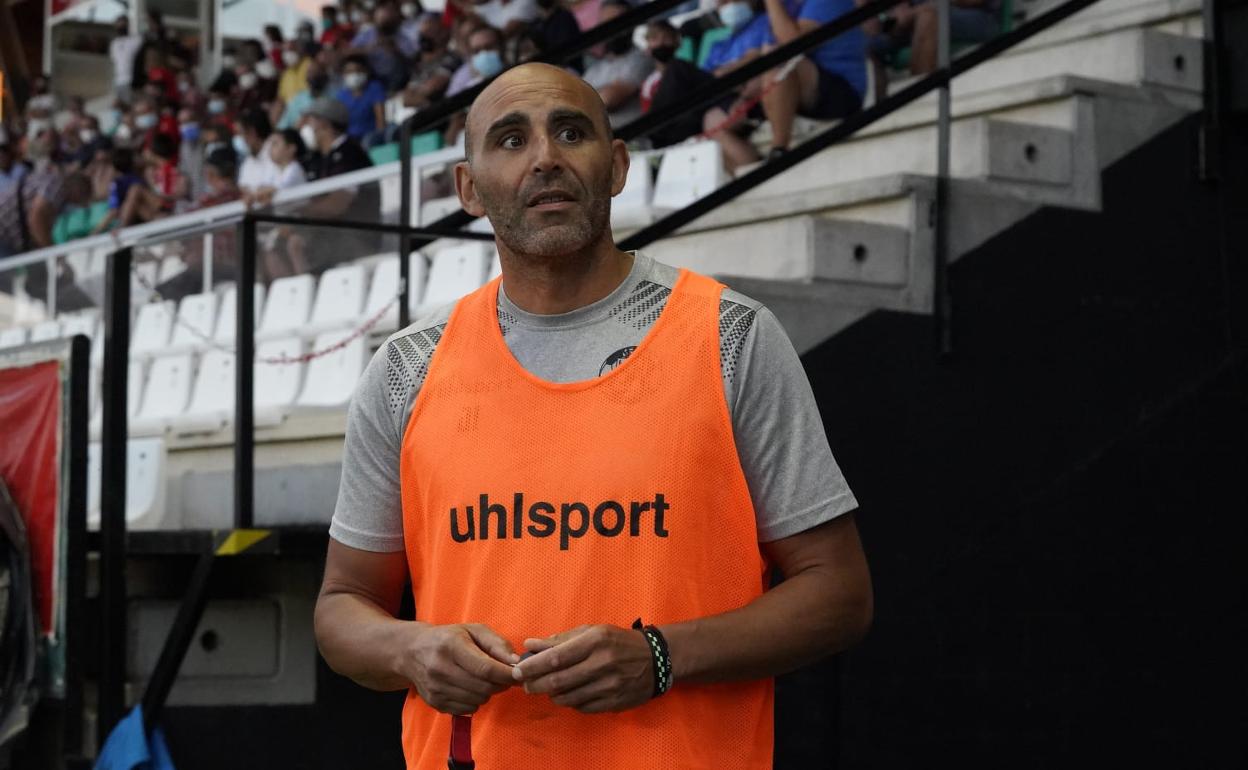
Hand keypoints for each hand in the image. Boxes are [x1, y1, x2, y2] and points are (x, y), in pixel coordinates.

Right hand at [401, 623, 519, 714]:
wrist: (412, 652)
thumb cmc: (449, 638)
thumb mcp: (473, 630)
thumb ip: (497, 644)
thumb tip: (516, 662)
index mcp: (451, 646)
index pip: (485, 668)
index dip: (506, 674)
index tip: (519, 673)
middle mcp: (440, 669)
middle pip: (483, 687)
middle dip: (501, 684)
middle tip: (504, 676)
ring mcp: (436, 688)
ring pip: (478, 700)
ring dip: (488, 692)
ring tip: (485, 679)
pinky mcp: (435, 703)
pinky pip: (468, 709)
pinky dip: (476, 701)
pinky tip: (471, 687)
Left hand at [512, 624, 654, 713]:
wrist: (657, 659)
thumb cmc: (618, 641)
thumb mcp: (592, 632)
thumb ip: (560, 640)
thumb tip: (530, 644)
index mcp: (595, 641)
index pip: (555, 657)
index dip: (532, 666)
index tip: (517, 671)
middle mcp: (602, 663)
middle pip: (558, 680)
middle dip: (536, 684)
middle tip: (525, 685)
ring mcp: (610, 685)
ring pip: (568, 697)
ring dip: (552, 695)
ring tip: (548, 688)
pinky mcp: (614, 702)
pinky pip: (583, 707)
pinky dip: (570, 702)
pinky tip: (569, 694)